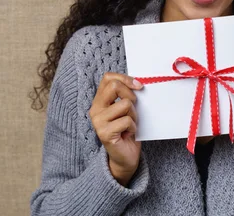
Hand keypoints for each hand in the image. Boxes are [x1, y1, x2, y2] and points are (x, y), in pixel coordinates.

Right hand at [89, 72, 142, 186]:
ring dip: (134, 115)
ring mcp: (98, 121)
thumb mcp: (126, 108)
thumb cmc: (127, 130)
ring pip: (125, 104)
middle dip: (131, 95)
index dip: (125, 78)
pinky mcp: (105, 133)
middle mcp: (95, 109)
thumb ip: (125, 95)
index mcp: (99, 100)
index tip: (138, 86)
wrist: (125, 156)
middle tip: (133, 108)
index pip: (108, 78)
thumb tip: (138, 82)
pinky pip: (127, 121)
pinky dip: (133, 127)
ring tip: (130, 125)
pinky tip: (128, 134)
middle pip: (114, 87)